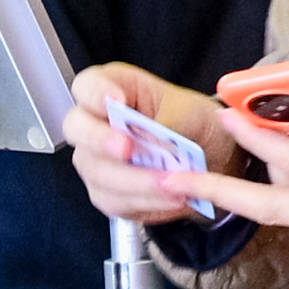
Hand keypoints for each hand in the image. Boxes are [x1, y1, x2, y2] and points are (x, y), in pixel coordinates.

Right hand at [62, 64, 245, 226]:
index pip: (87, 86)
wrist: (210, 156)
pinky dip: (146, 201)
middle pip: (77, 130)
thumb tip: (151, 139)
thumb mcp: (191, 112)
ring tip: (170, 182)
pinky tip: (171, 198)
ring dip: (135, 180)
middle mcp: (96, 124)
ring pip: (97, 172)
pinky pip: (114, 201)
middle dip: (101, 140)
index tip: (116, 101)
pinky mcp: (107, 192)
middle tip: (128, 148)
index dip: (96, 93)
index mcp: (114, 89)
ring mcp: (96, 160)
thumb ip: (168, 122)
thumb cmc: (193, 122)